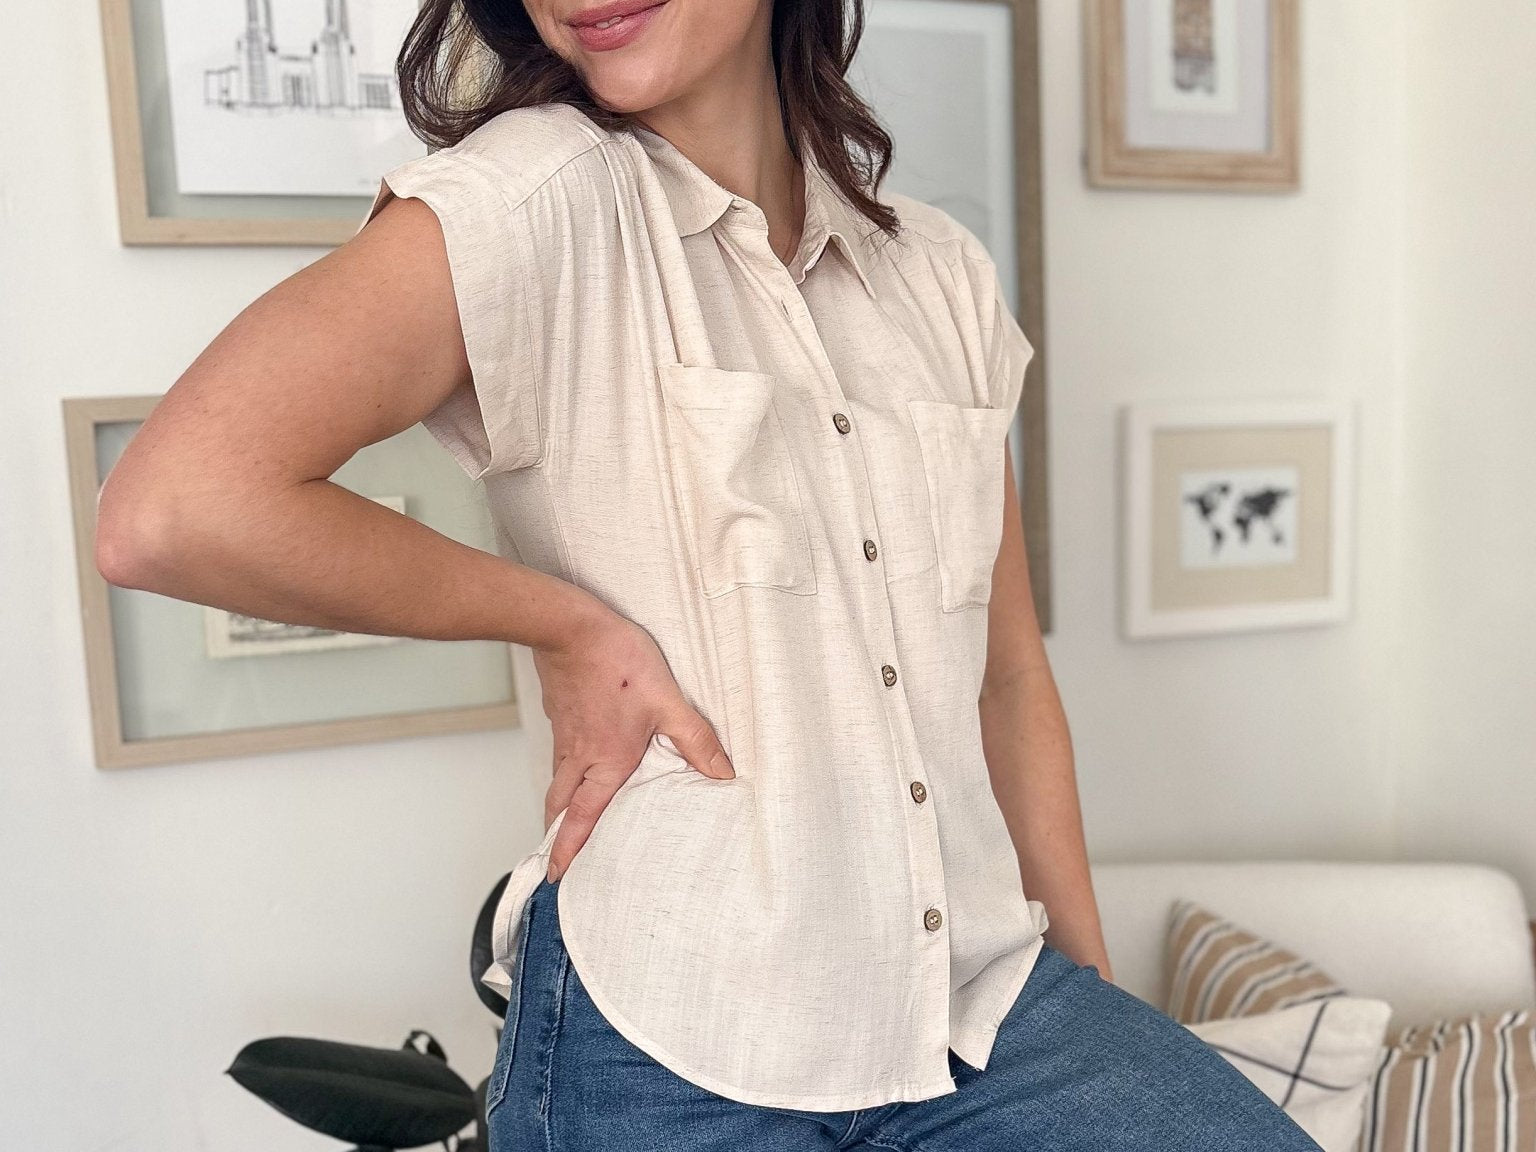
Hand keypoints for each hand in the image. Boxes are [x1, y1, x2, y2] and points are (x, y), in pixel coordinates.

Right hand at [532, 604, 733, 881]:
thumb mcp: (667, 701)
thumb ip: (695, 739)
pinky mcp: (559, 714)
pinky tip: (576, 760)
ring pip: (556, 781)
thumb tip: (723, 773)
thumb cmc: (616, 662)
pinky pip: (558, 753)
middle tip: (557, 856)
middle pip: (560, 807)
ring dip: (559, 805)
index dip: (568, 850)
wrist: (570, 627)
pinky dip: (562, 770)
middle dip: (558, 835)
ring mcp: (565, 735)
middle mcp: (578, 756)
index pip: (583, 818)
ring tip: (564, 817)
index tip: (558, 875)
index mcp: (605, 762)